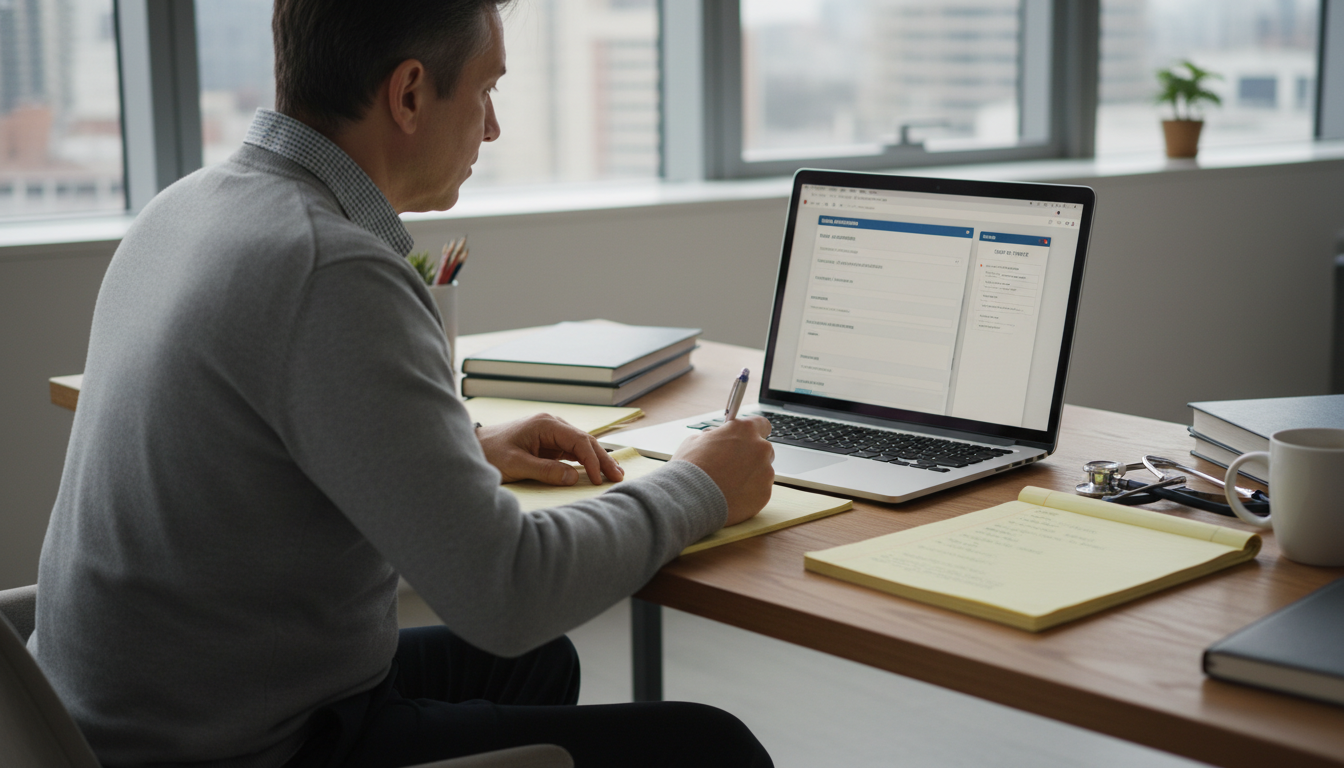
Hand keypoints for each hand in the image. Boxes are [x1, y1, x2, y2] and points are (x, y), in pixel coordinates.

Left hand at [477, 414, 623, 485]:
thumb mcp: (516, 464)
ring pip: (582, 446)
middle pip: (585, 441)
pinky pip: (572, 452)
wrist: (474, 447)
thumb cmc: (490, 453)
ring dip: (597, 460)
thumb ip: (545, 471)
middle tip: (618, 477)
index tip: (597, 479)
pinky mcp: (548, 445)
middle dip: (603, 459)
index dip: (592, 460)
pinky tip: (596, 471)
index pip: (579, 441)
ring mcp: (551, 435)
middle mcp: (552, 425)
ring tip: (614, 475)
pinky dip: (585, 461)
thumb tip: (572, 477)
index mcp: (546, 424)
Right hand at [672, 416, 773, 525]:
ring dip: (750, 476)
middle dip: (750, 456)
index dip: (753, 433)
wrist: (689, 499)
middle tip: (731, 466)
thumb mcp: (697, 440)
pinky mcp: (765, 493)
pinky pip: (760, 490)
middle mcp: (760, 449)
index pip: (762, 424)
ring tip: (728, 484)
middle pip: (763, 450)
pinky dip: (749, 493)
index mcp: (744, 430)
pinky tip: (731, 495)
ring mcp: (765, 472)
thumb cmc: (691, 468)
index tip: (747, 439)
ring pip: (762, 472)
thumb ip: (715, 437)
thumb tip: (717, 438)